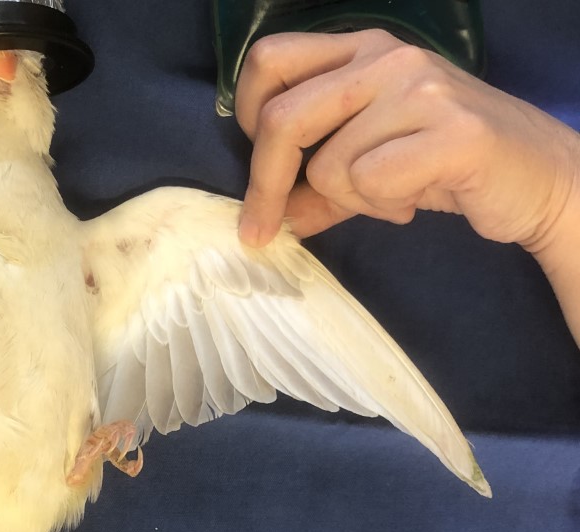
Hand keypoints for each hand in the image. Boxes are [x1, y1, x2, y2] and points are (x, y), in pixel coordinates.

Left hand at [234, 29, 579, 257]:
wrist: (534, 176)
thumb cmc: (445, 167)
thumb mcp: (368, 171)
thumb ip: (317, 188)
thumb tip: (266, 219)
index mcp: (361, 52)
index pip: (270, 62)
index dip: (246, 120)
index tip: (255, 171)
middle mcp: (387, 58)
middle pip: (282, 118)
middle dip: (265, 186)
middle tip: (264, 231)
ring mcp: (421, 88)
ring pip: (328, 165)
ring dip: (350, 201)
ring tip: (393, 197)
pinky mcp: (451, 131)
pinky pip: (371, 182)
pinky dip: (383, 208)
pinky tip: (413, 201)